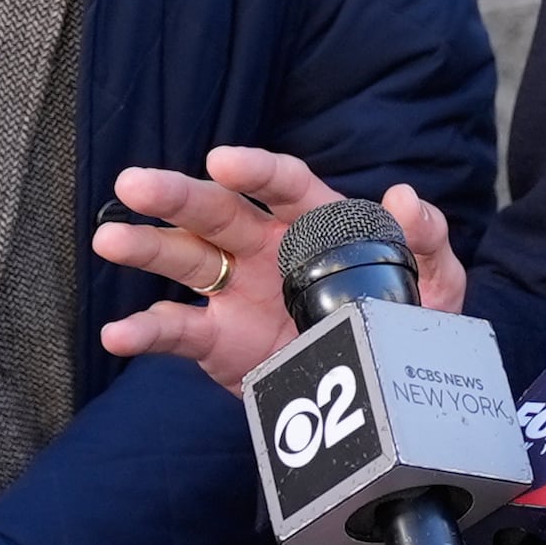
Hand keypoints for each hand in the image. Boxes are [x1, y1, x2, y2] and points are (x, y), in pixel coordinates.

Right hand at [92, 150, 467, 387]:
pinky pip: (176, 331)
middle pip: (214, 211)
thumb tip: (405, 198)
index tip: (222, 160)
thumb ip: (426, 238)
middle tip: (135, 183)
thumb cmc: (405, 316)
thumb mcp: (436, 280)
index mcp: (313, 220)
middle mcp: (263, 245)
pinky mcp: (217, 338)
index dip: (253, 170)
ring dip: (145, 248)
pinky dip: (145, 332)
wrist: (383, 384)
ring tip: (109, 239)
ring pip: (182, 259)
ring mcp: (234, 290)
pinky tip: (118, 334)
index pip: (281, 183)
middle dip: (175, 196)